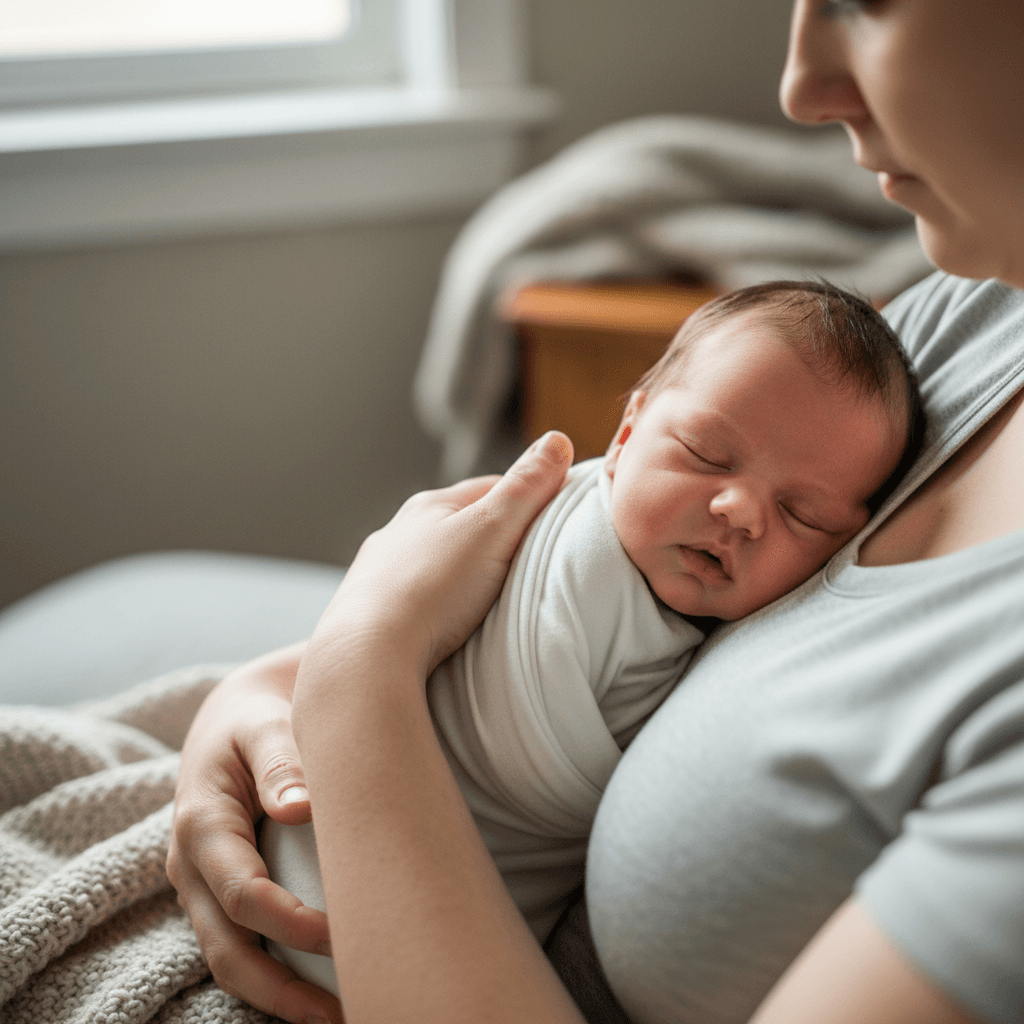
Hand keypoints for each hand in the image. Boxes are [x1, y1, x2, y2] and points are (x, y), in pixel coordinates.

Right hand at [167, 644, 343, 1023]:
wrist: (236, 715)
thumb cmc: (257, 717)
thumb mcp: (264, 723)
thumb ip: (281, 759)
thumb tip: (299, 807)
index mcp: (201, 824)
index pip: (241, 894)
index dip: (289, 923)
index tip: (344, 935)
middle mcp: (193, 866)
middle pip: (228, 950)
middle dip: (282, 992)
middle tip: (345, 1012)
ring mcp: (203, 886)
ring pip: (231, 960)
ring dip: (280, 997)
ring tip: (342, 1015)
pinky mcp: (221, 893)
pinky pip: (241, 945)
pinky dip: (275, 976)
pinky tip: (323, 991)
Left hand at [305, 430, 572, 684]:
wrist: (368, 656)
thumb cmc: (431, 591)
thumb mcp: (492, 529)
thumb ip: (526, 487)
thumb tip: (557, 440)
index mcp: (430, 506)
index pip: (491, 488)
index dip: (529, 499)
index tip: (558, 518)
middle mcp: (399, 534)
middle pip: (460, 526)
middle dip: (494, 539)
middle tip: (530, 563)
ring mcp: (379, 574)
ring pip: (434, 564)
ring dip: (461, 575)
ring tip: (489, 599)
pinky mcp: (371, 615)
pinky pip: (414, 601)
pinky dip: (436, 606)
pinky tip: (446, 625)